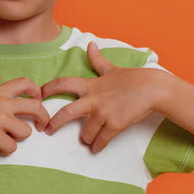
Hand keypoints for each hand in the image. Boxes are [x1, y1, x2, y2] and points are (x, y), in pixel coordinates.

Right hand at [0, 60, 51, 155]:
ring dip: (18, 137)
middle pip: (36, 108)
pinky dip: (5, 150)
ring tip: (5, 138)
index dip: (38, 93)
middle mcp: (3, 104)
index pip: (27, 84)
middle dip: (43, 119)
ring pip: (26, 132)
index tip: (39, 101)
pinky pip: (11, 147)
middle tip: (42, 127)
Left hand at [40, 41, 169, 152]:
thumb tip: (90, 44)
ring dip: (85, 139)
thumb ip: (97, 60)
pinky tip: (96, 148)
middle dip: (54, 123)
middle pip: (67, 113)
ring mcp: (104, 113)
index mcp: (91, 85)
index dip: (49, 88)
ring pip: (85, 133)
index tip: (39, 95)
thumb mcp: (112, 69)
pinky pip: (101, 140)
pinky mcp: (116, 125)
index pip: (64, 83)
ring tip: (87, 140)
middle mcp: (95, 99)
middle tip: (48, 131)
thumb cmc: (134, 79)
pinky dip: (97, 146)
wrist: (154, 89)